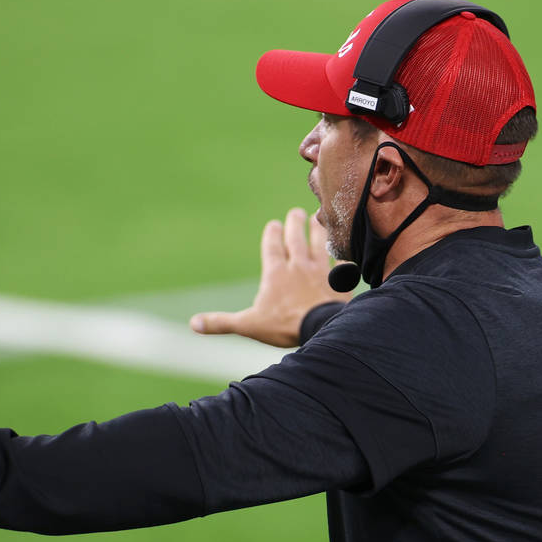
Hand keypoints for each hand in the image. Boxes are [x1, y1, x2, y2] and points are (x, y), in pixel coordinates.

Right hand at [190, 208, 352, 346]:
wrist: (322, 328)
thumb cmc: (283, 326)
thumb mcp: (248, 325)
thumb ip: (221, 322)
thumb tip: (193, 324)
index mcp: (276, 273)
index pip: (273, 247)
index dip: (273, 235)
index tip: (274, 224)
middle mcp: (299, 266)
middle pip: (297, 239)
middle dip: (295, 224)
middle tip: (296, 212)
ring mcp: (322, 272)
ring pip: (320, 245)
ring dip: (319, 231)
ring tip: (318, 220)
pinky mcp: (340, 282)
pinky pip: (344, 266)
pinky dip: (345, 258)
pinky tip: (347, 253)